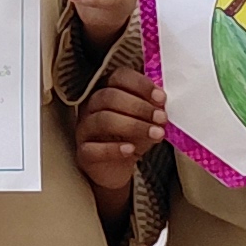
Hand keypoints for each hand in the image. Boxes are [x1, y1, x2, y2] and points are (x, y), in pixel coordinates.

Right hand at [70, 57, 166, 205]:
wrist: (114, 168)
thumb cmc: (129, 138)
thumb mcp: (145, 122)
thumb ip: (152, 112)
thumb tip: (162, 106)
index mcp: (107, 91)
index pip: (118, 77)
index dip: (140, 85)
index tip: (161, 98)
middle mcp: (91, 106)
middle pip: (109, 97)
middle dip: (139, 107)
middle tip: (161, 118)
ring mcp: (84, 129)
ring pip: (103, 119)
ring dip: (133, 126)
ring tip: (155, 134)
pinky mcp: (83, 153)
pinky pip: (93, 148)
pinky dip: (113, 149)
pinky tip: (131, 150)